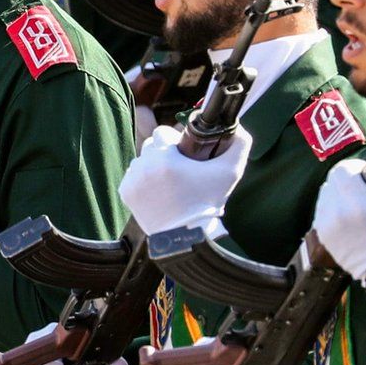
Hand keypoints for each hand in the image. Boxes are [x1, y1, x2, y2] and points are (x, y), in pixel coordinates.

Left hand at [118, 122, 252, 235]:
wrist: (185, 237)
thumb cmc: (207, 203)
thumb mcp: (231, 173)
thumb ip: (240, 145)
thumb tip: (238, 127)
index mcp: (165, 157)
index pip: (162, 132)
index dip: (174, 141)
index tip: (182, 154)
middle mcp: (144, 166)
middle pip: (150, 146)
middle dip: (162, 153)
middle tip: (177, 169)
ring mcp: (132, 180)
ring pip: (141, 162)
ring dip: (151, 167)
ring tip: (167, 182)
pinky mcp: (125, 193)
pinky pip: (132, 177)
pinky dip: (142, 182)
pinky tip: (156, 192)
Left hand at [311, 157, 365, 279]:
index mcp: (358, 202)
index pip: (343, 169)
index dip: (355, 168)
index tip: (365, 175)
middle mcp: (337, 212)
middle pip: (333, 181)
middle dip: (346, 180)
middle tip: (361, 188)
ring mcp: (327, 225)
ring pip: (326, 196)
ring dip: (338, 194)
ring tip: (355, 203)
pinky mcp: (323, 236)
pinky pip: (322, 213)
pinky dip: (333, 211)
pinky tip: (348, 217)